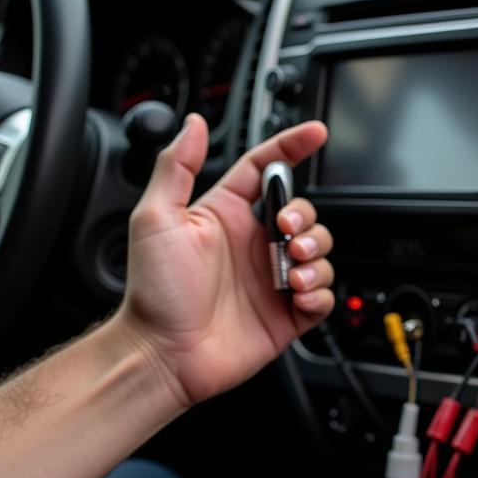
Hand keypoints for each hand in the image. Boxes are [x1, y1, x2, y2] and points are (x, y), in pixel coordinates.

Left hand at [115, 115, 334, 407]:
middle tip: (288, 234)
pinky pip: (324, 295)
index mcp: (227, 216)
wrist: (164, 353)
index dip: (292, 147)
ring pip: (321, 253)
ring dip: (317, 258)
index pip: (266, 169)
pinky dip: (320, 293)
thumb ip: (175, 166)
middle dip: (307, 218)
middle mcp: (254, 245)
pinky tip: (299, 296)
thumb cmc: (154, 291)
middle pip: (305, 213)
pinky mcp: (288, 315)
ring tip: (293, 274)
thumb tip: (193, 124)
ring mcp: (273, 280)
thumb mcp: (155, 218)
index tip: (315, 134)